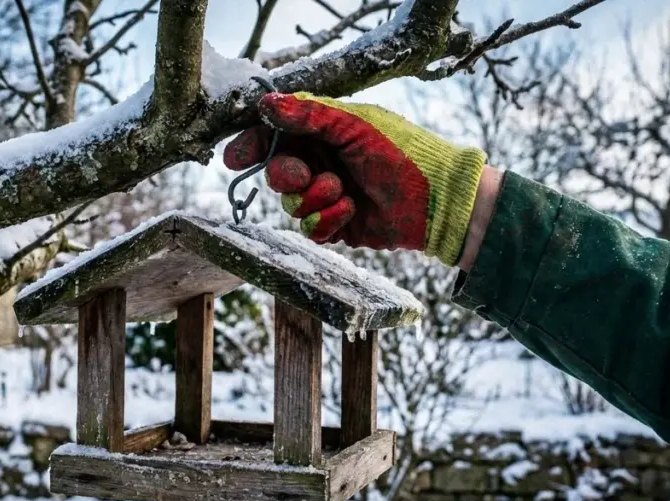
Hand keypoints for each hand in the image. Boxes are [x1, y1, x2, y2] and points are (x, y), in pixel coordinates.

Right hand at [224, 92, 486, 265]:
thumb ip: (309, 114)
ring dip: (314, 199)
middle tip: (303, 175)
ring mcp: (328, 194)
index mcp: (325, 132)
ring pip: (291, 203)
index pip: (276, 135)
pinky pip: (310, 228)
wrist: (435, 201)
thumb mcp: (354, 126)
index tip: (235, 158)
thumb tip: (265, 103)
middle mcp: (322, 162)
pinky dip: (327, 220)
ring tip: (343, 193)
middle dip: (286, 175)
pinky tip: (351, 212)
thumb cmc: (401, 153)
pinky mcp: (336, 225)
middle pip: (277, 172)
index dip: (253, 145)